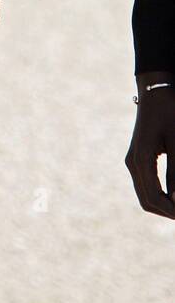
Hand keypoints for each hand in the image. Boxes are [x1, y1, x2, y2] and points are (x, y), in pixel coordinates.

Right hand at [125, 71, 174, 217]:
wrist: (155, 91)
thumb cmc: (169, 112)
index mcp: (141, 159)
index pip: (154, 197)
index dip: (171, 211)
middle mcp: (133, 163)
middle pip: (147, 201)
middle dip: (167, 211)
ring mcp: (133, 160)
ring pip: (146, 194)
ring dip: (164, 204)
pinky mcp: (138, 157)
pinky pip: (147, 184)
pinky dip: (161, 194)